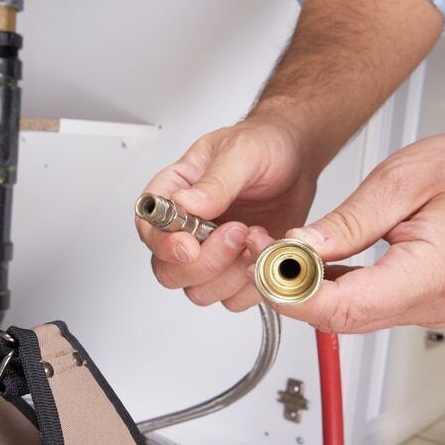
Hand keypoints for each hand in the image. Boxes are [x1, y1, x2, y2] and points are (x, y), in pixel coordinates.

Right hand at [137, 115, 319, 310]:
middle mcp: (186, 229)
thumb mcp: (241, 152)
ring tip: (254, 238)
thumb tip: (185, 204)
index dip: (164, 244)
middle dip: (205, 263)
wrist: (296, 159)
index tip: (189, 244)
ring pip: (198, 291)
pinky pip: (232, 298)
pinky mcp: (235, 270)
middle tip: (237, 232)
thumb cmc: (263, 145)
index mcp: (173, 194)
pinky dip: (252, 284)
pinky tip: (265, 251)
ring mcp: (210, 253)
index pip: (148, 229)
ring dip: (230, 274)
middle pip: (169, 271)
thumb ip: (214, 182)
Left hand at [248, 115, 444, 332]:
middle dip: (288, 290)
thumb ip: (348, 221)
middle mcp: (427, 302)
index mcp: (428, 275)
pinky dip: (329, 285)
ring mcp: (424, 305)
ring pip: (346, 314)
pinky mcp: (417, 298)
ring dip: (305, 288)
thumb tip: (299, 248)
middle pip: (338, 318)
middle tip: (257, 253)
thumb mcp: (401, 180)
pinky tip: (307, 260)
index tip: (262, 269)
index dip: (293, 294)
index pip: (342, 308)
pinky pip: (362, 302)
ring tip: (273, 251)